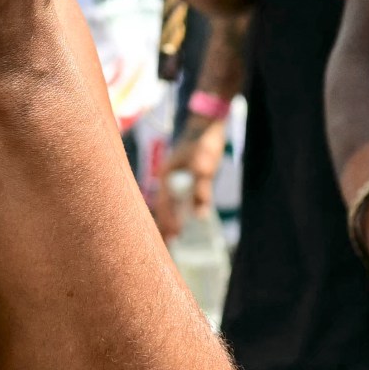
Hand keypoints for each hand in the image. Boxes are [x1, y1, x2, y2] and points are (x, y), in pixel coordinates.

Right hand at [150, 115, 227, 239]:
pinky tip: (181, 220)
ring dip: (168, 219)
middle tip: (167, 246)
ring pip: (166, 203)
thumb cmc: (205, 141)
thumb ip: (202, 187)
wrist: (206, 123)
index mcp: (166, 174)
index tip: (174, 236)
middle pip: (161, 205)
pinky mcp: (180, 176)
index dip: (168, 220)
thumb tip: (200, 215)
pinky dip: (175, 211)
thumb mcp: (205, 163)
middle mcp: (166, 177)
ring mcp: (172, 176)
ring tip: (171, 240)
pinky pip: (174, 199)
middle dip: (163, 224)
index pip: (163, 203)